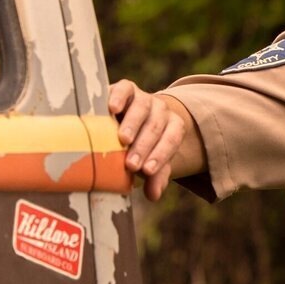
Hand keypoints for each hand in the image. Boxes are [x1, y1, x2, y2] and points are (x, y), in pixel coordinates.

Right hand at [108, 79, 188, 200]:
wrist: (119, 122)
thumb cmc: (136, 147)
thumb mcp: (146, 162)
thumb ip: (154, 176)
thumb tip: (153, 195)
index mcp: (172, 127)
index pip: (173, 139)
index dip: (162, 155)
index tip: (147, 171)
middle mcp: (160, 110)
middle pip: (157, 126)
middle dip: (145, 146)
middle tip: (132, 164)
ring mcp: (143, 97)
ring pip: (143, 108)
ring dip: (133, 125)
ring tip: (123, 140)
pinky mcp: (125, 88)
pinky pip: (125, 89)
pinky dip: (119, 97)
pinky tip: (111, 109)